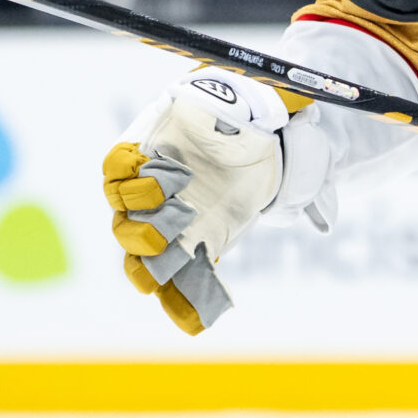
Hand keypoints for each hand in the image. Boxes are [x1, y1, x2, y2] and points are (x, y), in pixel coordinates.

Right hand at [103, 71, 292, 333]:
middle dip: (139, 228)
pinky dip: (181, 303)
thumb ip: (268, 98)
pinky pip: (178, 281)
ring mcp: (171, 220)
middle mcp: (153, 186)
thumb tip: (300, 99)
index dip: (131, 177)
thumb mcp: (258, 95)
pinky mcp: (198, 246)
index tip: (165, 178)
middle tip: (175, 226)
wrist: (267, 139)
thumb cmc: (250, 108)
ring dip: (145, 269)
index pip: (117, 165)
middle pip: (121, 216)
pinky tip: (196, 322)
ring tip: (161, 278)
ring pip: (137, 255)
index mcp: (157, 143)